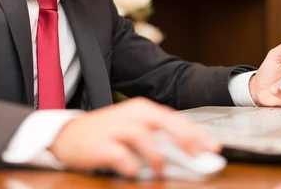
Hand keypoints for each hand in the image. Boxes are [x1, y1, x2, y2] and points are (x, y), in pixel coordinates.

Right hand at [48, 97, 219, 177]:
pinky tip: (134, 172)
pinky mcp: (102, 145)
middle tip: (198, 156)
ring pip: (145, 139)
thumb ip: (158, 136)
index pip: (175, 119)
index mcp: (142, 109)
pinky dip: (132, 166)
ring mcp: (117, 128)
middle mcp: (132, 114)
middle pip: (165, 123)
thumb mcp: (133, 128)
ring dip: (157, 158)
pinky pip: (123, 157)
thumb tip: (189, 152)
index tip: (212, 148)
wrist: (67, 135)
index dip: (196, 134)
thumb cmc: (106, 133)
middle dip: (186, 140)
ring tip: (160, 171)